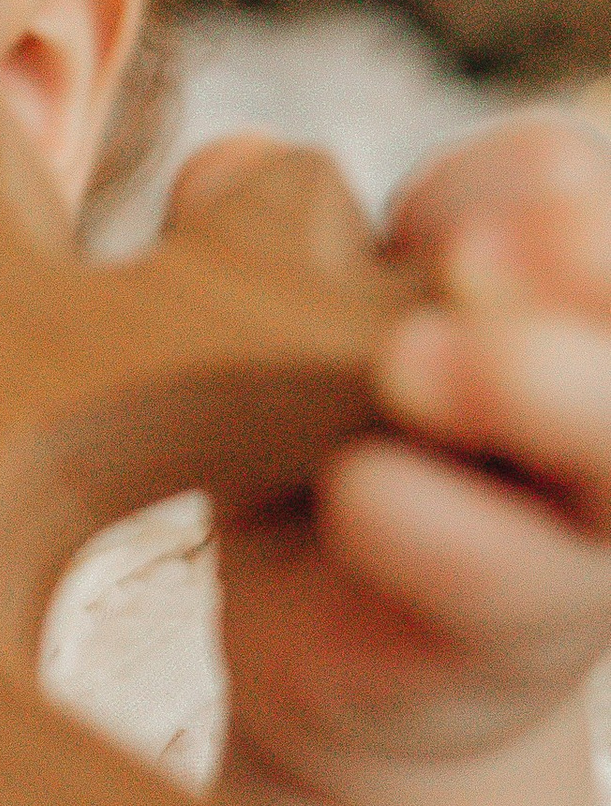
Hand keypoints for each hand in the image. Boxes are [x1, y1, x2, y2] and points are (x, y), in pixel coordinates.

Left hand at [175, 112, 610, 805]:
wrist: (319, 635)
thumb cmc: (304, 436)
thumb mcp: (262, 322)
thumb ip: (244, 234)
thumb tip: (230, 169)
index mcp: (548, 282)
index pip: (564, 182)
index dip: (493, 184)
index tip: (410, 226)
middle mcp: (591, 391)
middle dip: (568, 255)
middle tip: (463, 258)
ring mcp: (586, 524)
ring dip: (529, 389)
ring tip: (407, 364)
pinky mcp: (523, 634)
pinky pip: (512, 581)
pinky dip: (443, 534)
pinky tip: (360, 495)